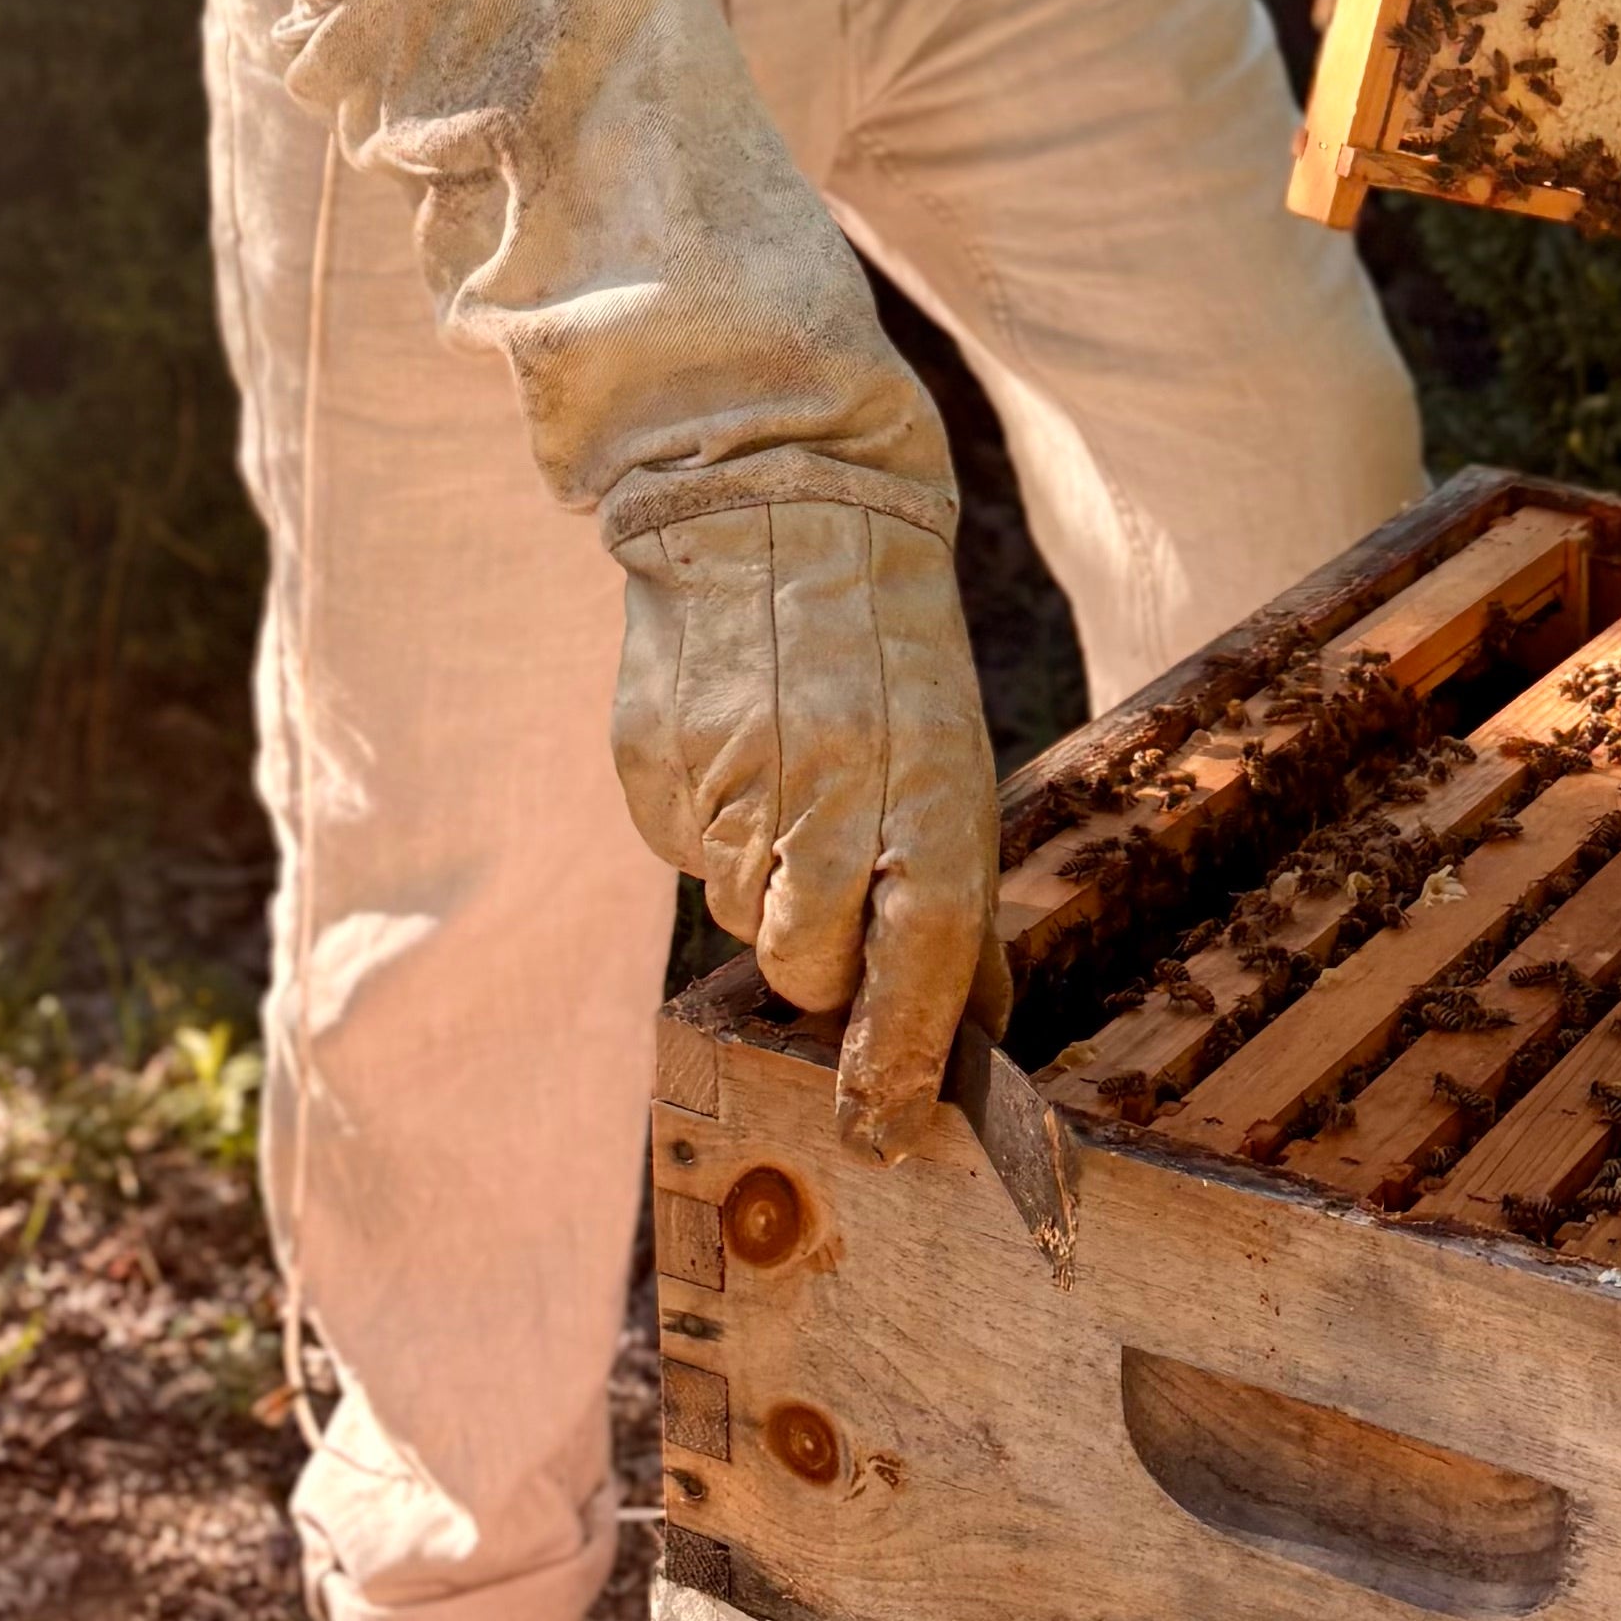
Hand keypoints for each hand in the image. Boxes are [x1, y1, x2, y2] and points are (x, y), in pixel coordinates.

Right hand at [611, 486, 1007, 1159]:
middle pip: (808, 967)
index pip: (923, 956)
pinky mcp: (650, 766)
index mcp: (927, 783)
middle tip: (833, 876)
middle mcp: (829, 790)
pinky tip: (734, 747)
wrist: (774, 499)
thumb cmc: (883, 646)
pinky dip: (709, 828)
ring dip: (763, 881)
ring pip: (737, 916)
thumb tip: (970, 1024)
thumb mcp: (951, 750)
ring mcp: (728, 779)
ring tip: (785, 772)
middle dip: (820, 959)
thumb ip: (954, 888)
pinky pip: (680, 854)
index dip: (902, 1050)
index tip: (886, 1120)